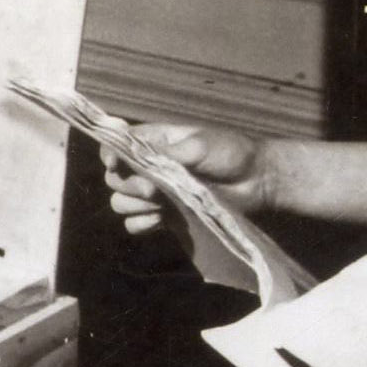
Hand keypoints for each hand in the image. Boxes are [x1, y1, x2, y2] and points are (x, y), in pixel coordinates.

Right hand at [102, 121, 272, 233]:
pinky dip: (140, 223)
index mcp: (155, 142)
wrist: (257, 181)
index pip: (118, 144)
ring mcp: (156, 193)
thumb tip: (143, 156)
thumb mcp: (202, 145)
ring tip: (157, 205)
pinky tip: (157, 221)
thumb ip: (171, 151)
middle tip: (153, 190)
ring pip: (121, 202)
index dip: (109, 154)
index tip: (115, 164)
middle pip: (115, 178)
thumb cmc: (232, 153)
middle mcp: (150, 167)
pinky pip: (136, 224)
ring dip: (132, 205)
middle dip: (127, 185)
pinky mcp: (165, 216)